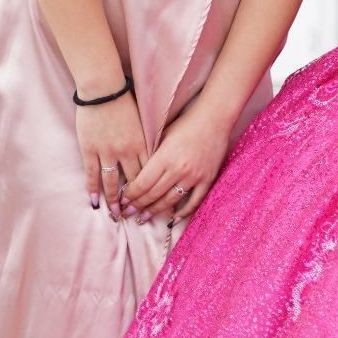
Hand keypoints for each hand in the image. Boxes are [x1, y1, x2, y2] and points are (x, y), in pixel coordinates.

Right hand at [75, 92, 147, 219]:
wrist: (103, 90)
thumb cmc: (125, 101)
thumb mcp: (142, 121)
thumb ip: (147, 138)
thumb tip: (155, 151)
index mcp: (142, 143)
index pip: (149, 172)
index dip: (151, 188)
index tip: (154, 201)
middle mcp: (126, 151)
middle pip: (133, 181)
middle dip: (134, 200)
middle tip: (135, 215)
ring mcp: (107, 152)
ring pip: (111, 181)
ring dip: (114, 200)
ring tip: (115, 215)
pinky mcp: (90, 150)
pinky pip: (92, 173)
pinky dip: (93, 189)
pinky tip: (94, 201)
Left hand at [122, 102, 230, 223]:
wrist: (215, 118)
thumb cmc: (186, 124)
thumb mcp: (162, 136)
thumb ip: (151, 156)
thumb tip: (136, 175)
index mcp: (165, 157)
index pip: (142, 184)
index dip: (130, 195)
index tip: (122, 200)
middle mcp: (179, 169)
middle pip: (153, 194)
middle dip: (138, 206)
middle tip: (127, 213)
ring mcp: (194, 176)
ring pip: (170, 201)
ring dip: (155, 211)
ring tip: (144, 218)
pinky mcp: (207, 179)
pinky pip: (194, 201)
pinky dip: (183, 212)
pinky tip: (173, 219)